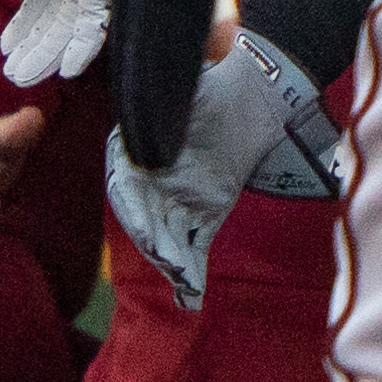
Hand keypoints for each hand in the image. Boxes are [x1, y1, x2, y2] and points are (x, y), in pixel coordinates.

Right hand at [0, 0, 115, 83]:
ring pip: (72, 23)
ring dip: (49, 53)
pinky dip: (80, 47)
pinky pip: (96, 20)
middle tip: (15, 73)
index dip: (22, 24)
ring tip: (25, 76)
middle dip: (33, 47)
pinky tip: (65, 70)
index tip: (4, 46)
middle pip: (55, 16)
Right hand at [104, 29, 344, 310]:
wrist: (256, 94)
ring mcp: (177, 195)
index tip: (148, 234)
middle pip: (146, 217)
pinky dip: (191, 269)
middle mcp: (151, 175)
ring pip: (168, 236)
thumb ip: (160, 108)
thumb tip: (144, 132)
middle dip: (158, 245)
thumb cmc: (217, 87)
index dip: (135, 213)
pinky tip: (192, 295)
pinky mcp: (204, 210)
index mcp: (137, 147)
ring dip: (176, 264)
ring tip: (187, 289)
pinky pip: (192, 243)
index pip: (125, 186)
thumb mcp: (186, 90)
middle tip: (175, 267)